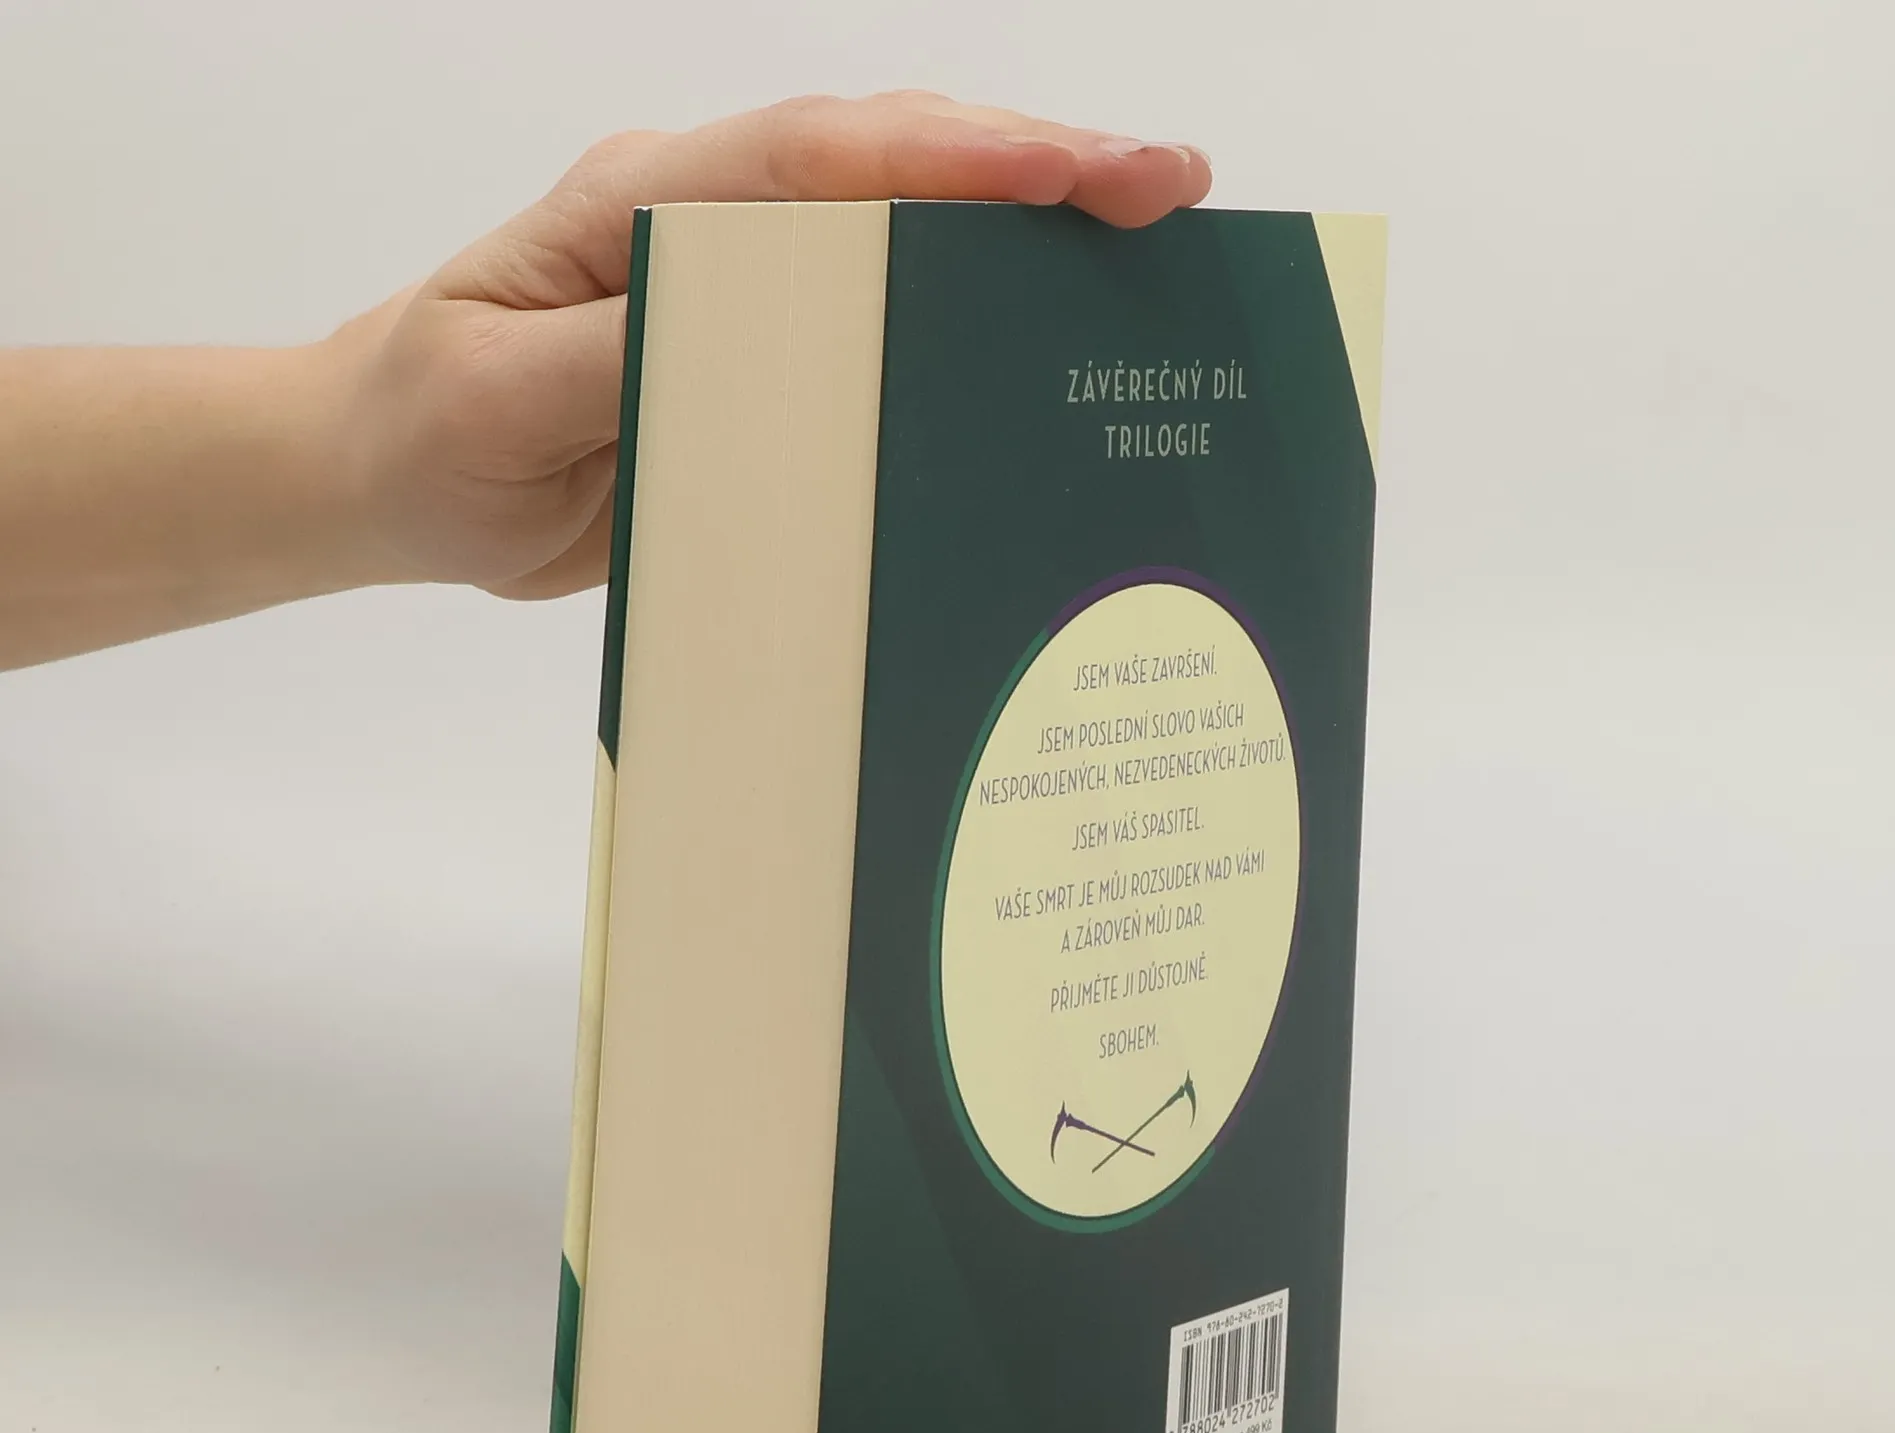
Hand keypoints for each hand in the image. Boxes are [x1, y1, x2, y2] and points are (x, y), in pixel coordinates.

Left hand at [333, 93, 1211, 600]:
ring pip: (903, 230)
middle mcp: (708, 221)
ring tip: (1154, 250)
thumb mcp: (497, 398)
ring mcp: (740, 285)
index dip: (958, 159)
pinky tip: (1045, 345)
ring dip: (1026, 233)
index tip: (1079, 175)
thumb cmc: (425, 425)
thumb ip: (619, 353)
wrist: (384, 474)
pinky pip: (878, 325)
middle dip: (1038, 168)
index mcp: (644, 203)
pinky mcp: (756, 358)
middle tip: (1173, 191)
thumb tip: (758, 327)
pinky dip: (968, 317)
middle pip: (894, 166)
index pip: (821, 161)